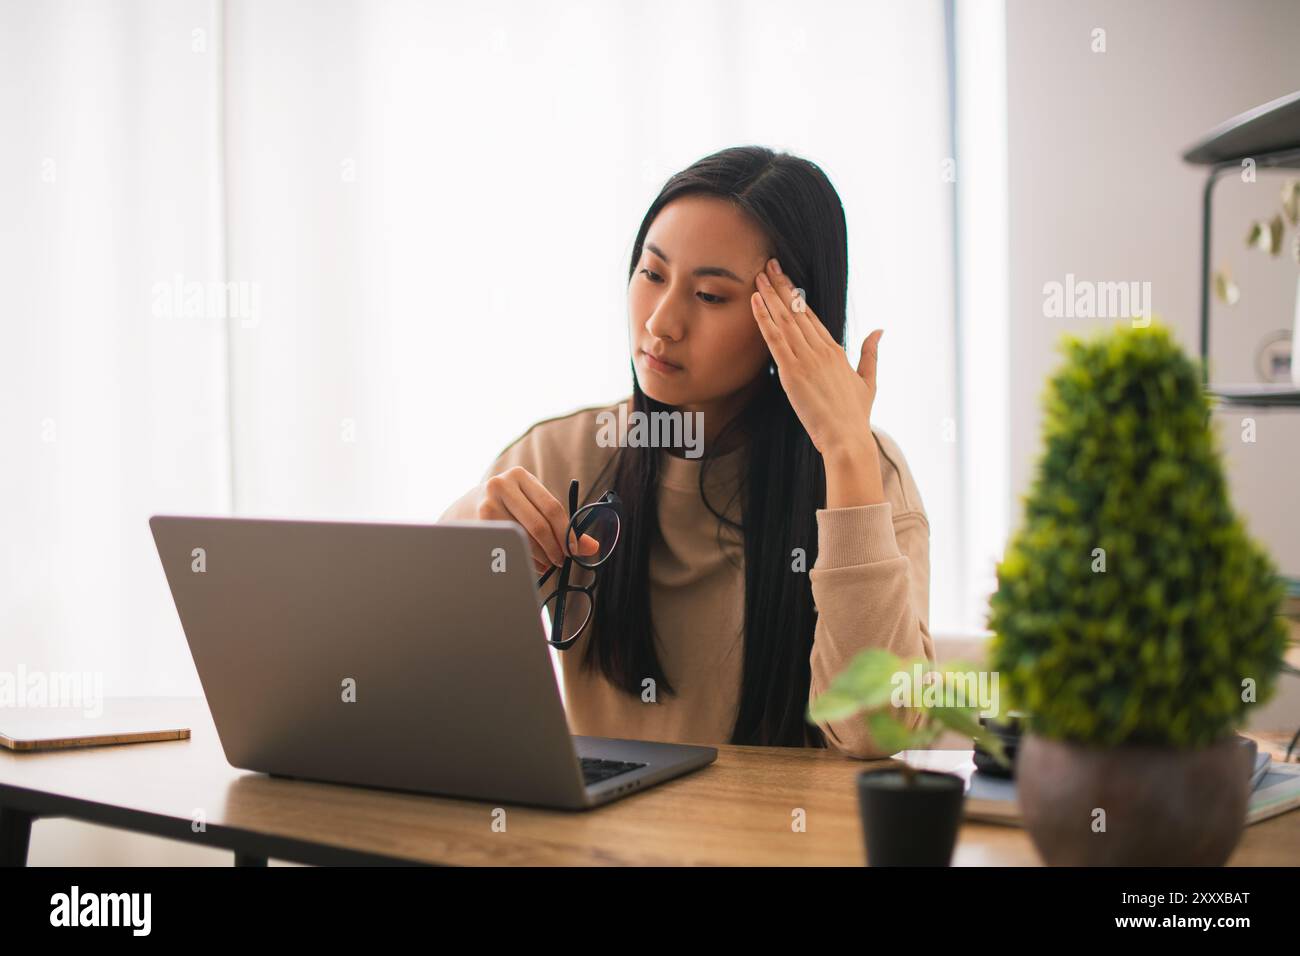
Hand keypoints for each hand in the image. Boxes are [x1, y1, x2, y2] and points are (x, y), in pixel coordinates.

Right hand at [475, 466, 599, 574]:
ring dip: (539, 557)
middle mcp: (501, 484)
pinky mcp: (478, 524)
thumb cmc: (507, 507)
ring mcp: (486, 504)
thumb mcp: (532, 506)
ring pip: (523, 539)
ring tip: (546, 563)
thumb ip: (562, 524)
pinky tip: (528, 561)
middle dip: (554, 548)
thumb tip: (592, 547)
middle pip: (538, 524)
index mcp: (521, 476)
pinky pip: (509, 547)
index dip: (566, 532)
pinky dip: (523, 559)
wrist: (464, 509)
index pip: (552, 507)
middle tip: (561, 560)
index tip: (574, 550)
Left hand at [750, 257, 880, 459]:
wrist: (847, 437)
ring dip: (770, 295)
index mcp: (836, 350)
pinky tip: (756, 301)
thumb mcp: (868, 381)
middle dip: (781, 286)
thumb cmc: (855, 415)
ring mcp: (807, 359)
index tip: (785, 279)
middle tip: (768, 265)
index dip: (796, 296)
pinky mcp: (793, 372)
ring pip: (784, 319)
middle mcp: (821, 349)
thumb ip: (871, 353)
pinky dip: (764, 318)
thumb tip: (880, 330)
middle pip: (796, 311)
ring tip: (758, 275)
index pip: (811, 316)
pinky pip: (775, 339)